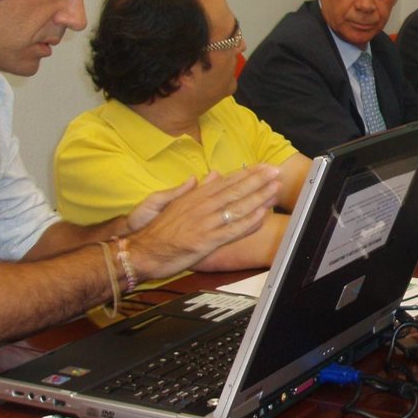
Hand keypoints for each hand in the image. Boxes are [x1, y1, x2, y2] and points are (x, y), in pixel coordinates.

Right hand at [128, 164, 282, 278]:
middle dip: (257, 180)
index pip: (226, 181)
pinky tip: (261, 215)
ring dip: (258, 198)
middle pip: (235, 190)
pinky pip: (231, 230)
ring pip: (236, 207)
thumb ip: (195, 188)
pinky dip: (247, 222)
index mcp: (195, 196)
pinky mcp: (205, 241)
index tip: (263, 166)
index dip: (247, 173)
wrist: (141, 251)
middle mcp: (202, 206)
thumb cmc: (157, 230)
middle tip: (276, 171)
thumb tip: (211, 174)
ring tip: (275, 189)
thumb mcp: (174, 203)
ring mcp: (205, 223)